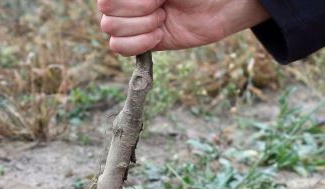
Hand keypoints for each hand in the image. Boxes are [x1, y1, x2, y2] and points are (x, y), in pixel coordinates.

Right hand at [97, 0, 269, 56]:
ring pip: (111, 31)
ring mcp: (131, 21)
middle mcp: (125, 2)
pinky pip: (119, 48)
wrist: (218, 7)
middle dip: (138, 12)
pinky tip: (158, 36)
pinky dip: (139, 44)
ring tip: (163, 19)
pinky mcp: (141, 42)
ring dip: (141, 27)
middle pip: (106, 14)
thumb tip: (109, 2)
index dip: (131, 2)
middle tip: (162, 6)